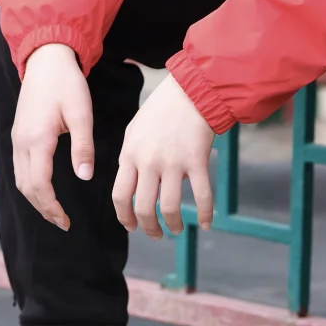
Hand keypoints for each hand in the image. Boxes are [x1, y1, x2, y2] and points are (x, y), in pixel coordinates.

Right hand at [11, 43, 94, 231]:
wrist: (46, 59)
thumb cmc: (66, 84)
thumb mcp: (81, 113)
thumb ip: (83, 146)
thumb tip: (85, 176)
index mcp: (38, 139)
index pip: (40, 185)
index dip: (52, 207)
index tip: (66, 221)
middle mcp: (22, 142)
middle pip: (26, 188)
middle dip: (43, 208)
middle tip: (63, 222)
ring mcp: (17, 138)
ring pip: (20, 179)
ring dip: (35, 199)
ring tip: (54, 211)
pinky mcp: (18, 133)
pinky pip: (19, 167)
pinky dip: (30, 184)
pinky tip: (43, 188)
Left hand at [112, 74, 213, 237]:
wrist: (190, 90)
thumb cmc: (161, 110)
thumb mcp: (134, 130)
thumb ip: (129, 157)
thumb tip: (130, 183)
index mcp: (129, 154)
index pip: (119, 195)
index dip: (124, 217)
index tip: (132, 226)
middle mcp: (149, 161)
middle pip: (143, 206)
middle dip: (149, 227)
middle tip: (155, 234)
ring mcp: (173, 162)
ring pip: (169, 207)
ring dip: (173, 225)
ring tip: (177, 230)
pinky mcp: (197, 161)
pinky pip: (202, 195)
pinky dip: (204, 214)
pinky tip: (206, 224)